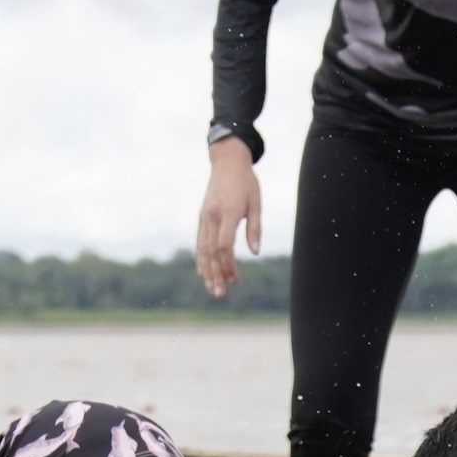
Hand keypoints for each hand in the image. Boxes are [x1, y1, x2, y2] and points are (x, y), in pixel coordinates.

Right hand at [196, 138, 262, 297]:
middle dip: (215, 274)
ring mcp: (204, 217)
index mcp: (228, 212)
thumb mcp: (257, 203)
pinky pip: (200, 241)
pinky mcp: (202, 217)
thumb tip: (255, 252)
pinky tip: (204, 273)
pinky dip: (201, 258)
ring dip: (207, 271)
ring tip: (211, 289)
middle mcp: (212, 216)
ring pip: (203, 248)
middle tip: (220, 294)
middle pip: (211, 251)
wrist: (227, 163)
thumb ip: (255, 228)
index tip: (236, 280)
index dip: (229, 265)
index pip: (224, 245)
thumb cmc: (247, 183)